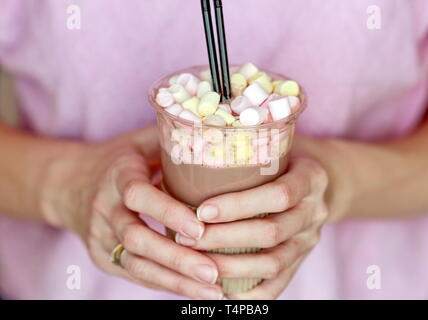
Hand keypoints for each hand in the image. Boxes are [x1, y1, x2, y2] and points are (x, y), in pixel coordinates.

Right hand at [45, 127, 222, 299]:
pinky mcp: (102, 256)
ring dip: (174, 280)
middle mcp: (105, 208)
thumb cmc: (120, 160)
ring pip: (136, 264)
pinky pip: (134, 274)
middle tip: (213, 272)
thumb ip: (173, 136)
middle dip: (176, 258)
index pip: (139, 195)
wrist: (71, 184)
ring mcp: (100, 236)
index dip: (168, 213)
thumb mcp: (141, 141)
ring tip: (212, 291)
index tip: (200, 229)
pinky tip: (192, 291)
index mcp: (118, 175)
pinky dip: (163, 284)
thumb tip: (218, 127)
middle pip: (136, 238)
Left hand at [175, 157, 328, 298]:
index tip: (202, 211)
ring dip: (230, 267)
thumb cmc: (283, 160)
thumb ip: (247, 150)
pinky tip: (221, 290)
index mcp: (311, 178)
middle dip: (224, 238)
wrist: (321, 182)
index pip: (279, 194)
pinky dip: (251, 293)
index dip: (239, 205)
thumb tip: (189, 154)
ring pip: (273, 262)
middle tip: (186, 238)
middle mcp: (314, 212)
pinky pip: (279, 284)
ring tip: (195, 262)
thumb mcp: (274, 144)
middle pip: (271, 232)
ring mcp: (310, 239)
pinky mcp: (301, 260)